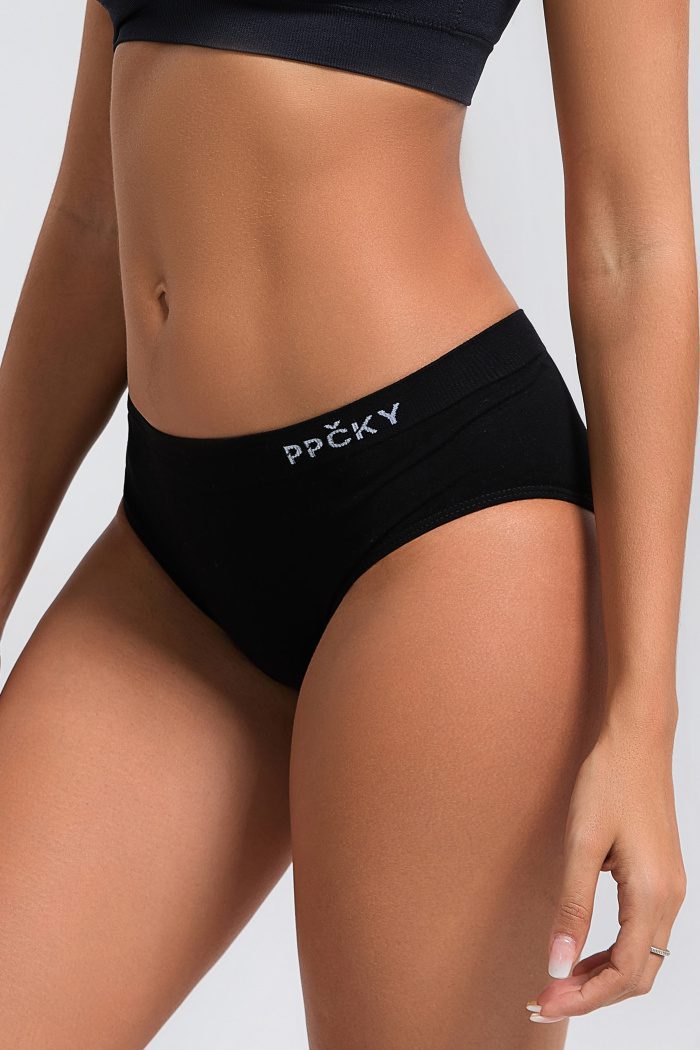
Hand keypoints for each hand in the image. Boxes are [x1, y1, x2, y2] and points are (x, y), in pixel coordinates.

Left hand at [527, 699, 685, 1023]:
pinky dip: (612, 954)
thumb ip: (572, 907)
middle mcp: (670, 899)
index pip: (624, 974)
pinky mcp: (662, 879)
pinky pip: (642, 936)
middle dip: (591, 996)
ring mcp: (670, 889)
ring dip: (601, 977)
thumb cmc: (609, 782)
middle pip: (636, 976)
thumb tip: (558, 965)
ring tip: (557, 982)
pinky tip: (581, 951)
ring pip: (642, 960)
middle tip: (542, 1000)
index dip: (582, 997)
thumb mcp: (582, 843)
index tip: (542, 1002)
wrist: (637, 740)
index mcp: (653, 895)